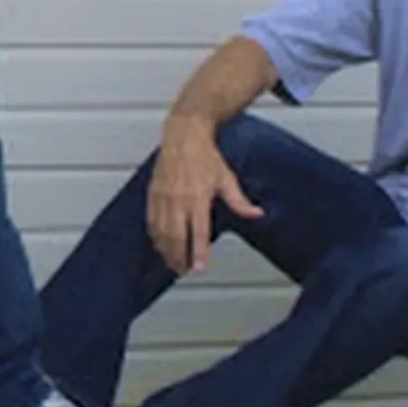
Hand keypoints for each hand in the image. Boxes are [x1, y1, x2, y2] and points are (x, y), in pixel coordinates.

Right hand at [146, 127, 261, 275]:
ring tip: (172, 263)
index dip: (198, 252)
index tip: (198, 268)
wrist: (183, 136)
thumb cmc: (205, 156)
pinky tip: (159, 244)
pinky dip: (154, 236)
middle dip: (178, 257)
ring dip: (165, 250)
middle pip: (175, 236)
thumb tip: (257, 214)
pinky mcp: (152, 193)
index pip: (197, 232)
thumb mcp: (227, 178)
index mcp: (197, 197)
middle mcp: (178, 199)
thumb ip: (240, 201)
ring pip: (160, 231)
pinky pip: (151, 220)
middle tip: (184, 270)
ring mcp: (163, 197)